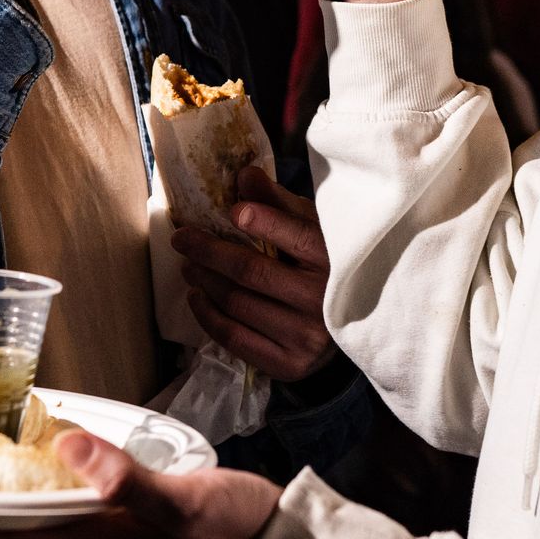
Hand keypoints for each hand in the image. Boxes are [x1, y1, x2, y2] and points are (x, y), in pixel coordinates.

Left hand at [172, 166, 336, 381]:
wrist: (356, 329)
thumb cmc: (325, 267)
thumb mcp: (313, 230)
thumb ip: (279, 203)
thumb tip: (244, 174)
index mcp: (333, 259)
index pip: (293, 234)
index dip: (259, 220)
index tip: (231, 212)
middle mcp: (321, 300)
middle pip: (251, 271)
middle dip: (208, 251)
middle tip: (182, 238)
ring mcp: (305, 337)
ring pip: (237, 304)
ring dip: (204, 281)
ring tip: (188, 266)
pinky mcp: (289, 364)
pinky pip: (234, 338)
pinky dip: (207, 315)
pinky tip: (197, 297)